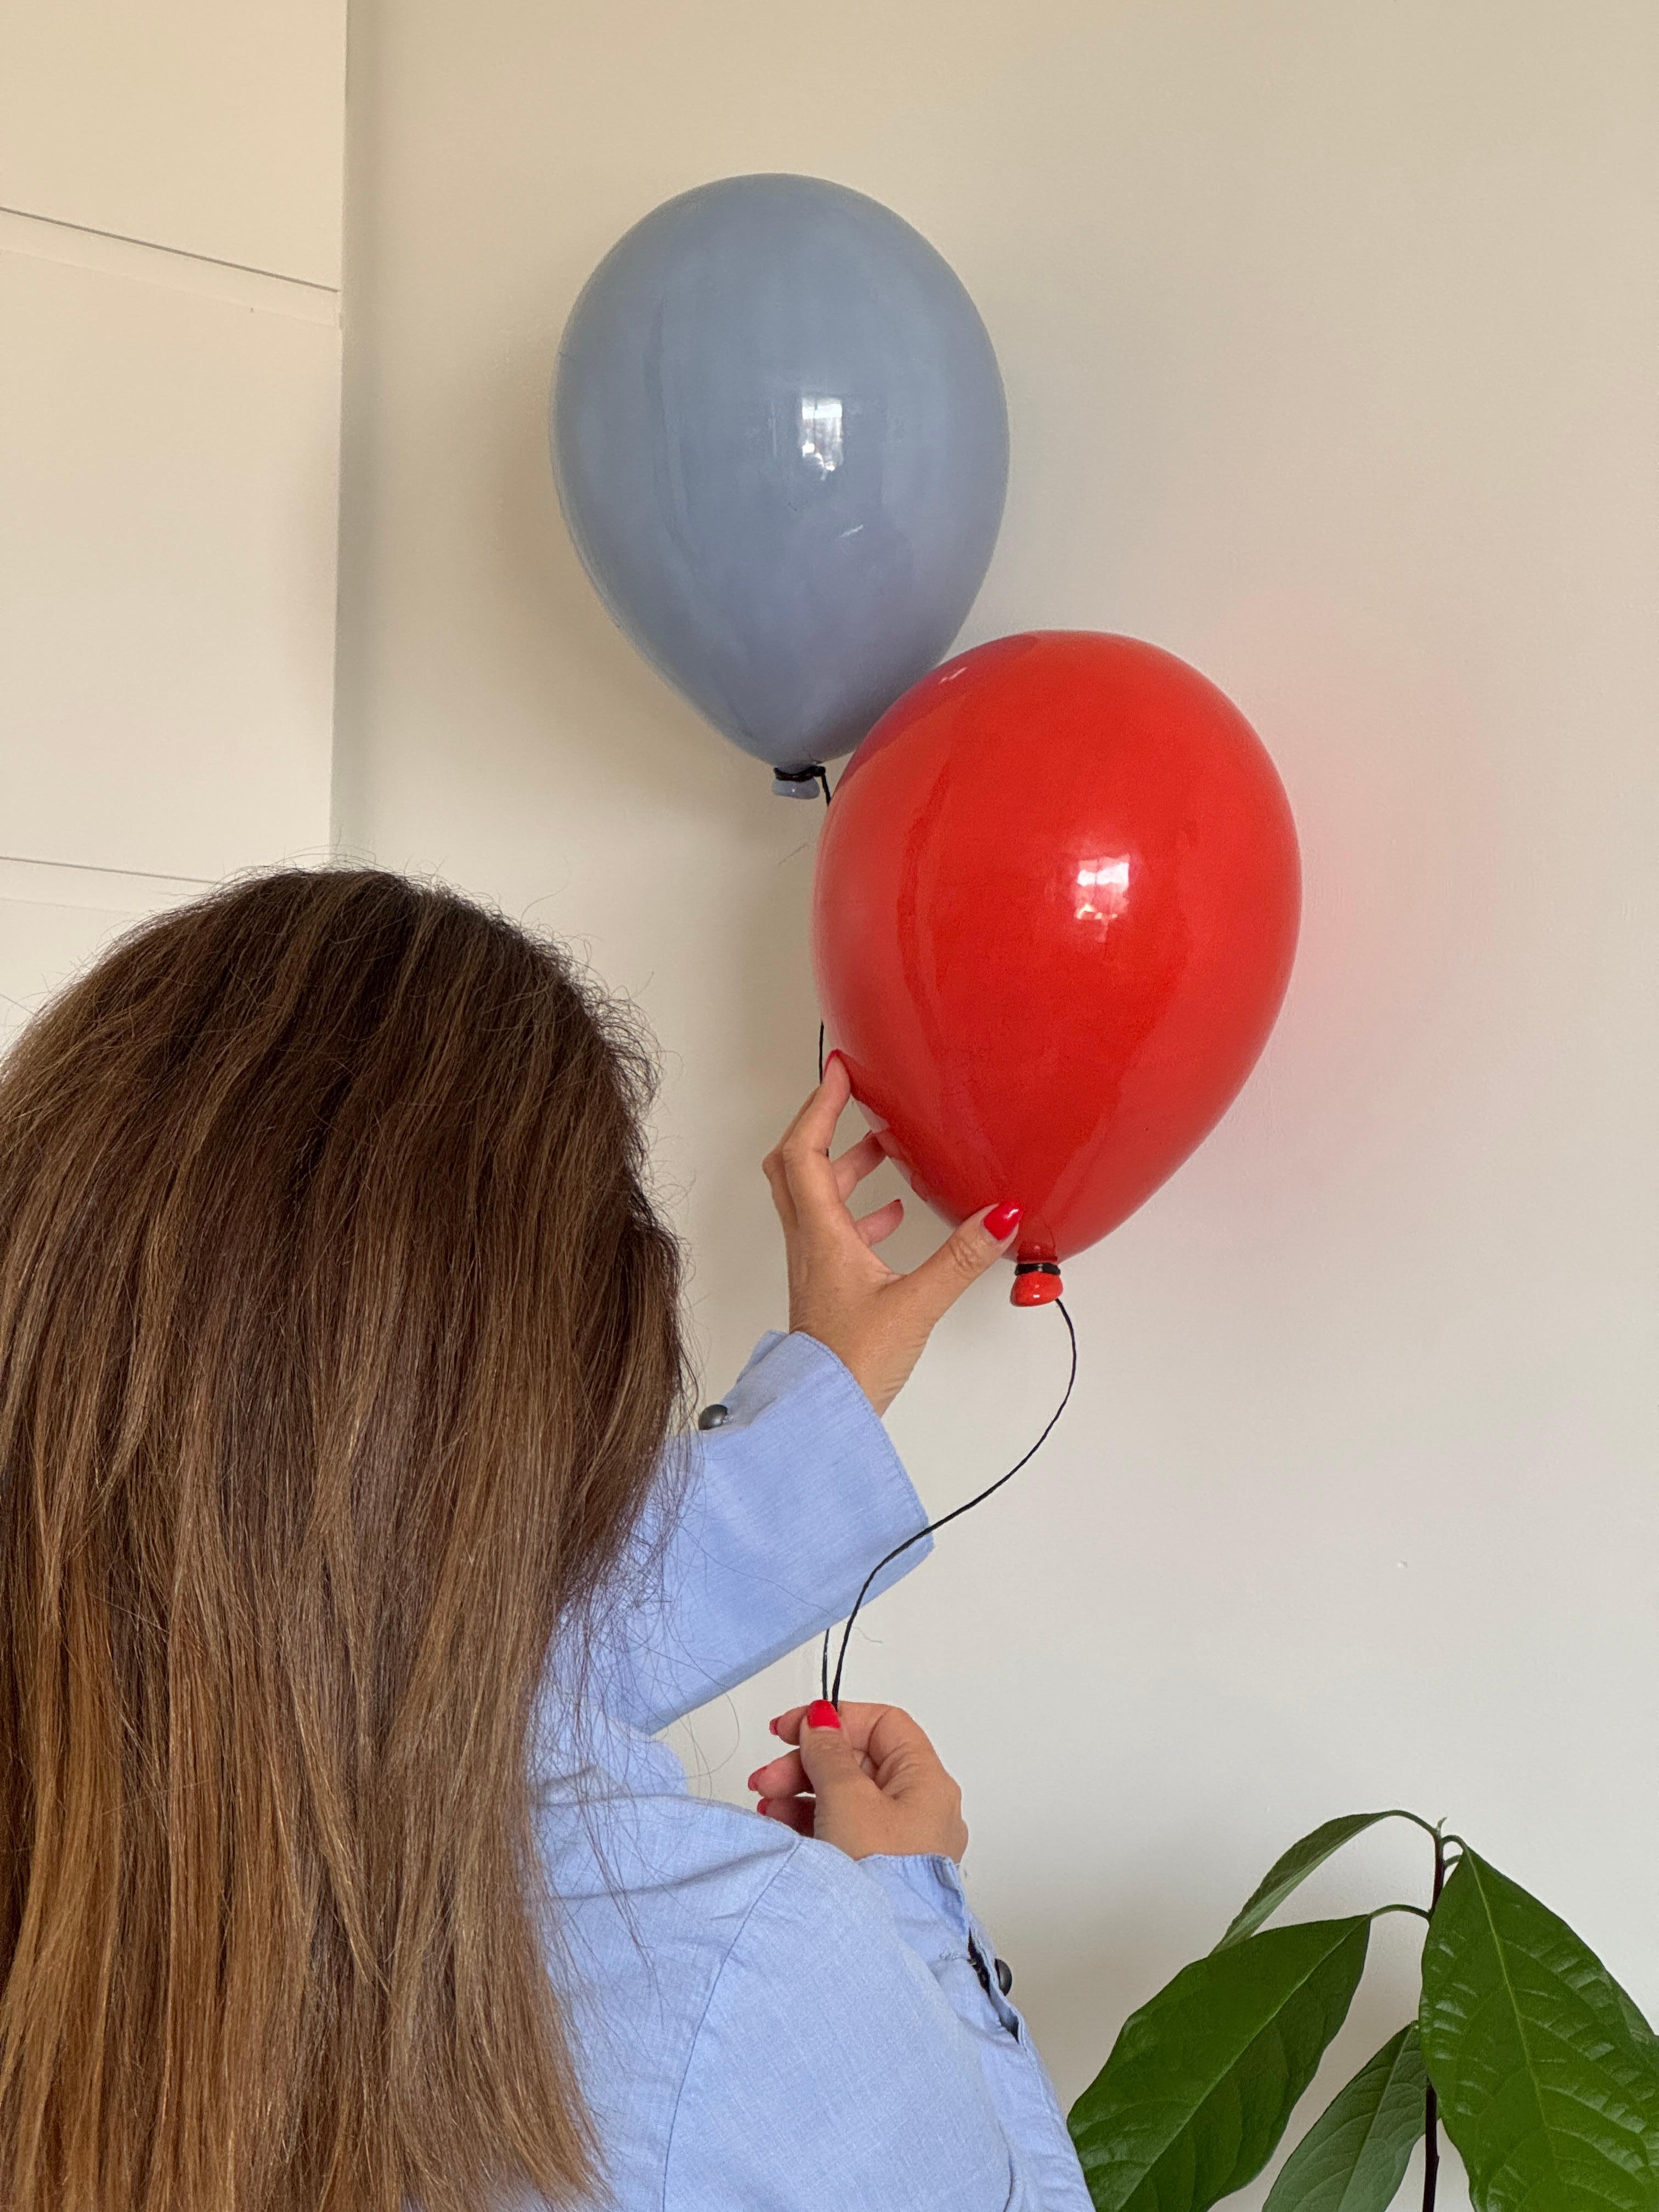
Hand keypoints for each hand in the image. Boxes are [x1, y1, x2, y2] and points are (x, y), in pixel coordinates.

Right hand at [748, 1699, 969, 1862]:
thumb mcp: (846, 1798)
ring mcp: (901, 1844)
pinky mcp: (880, 1872)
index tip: (792, 1728)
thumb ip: (829, 1752)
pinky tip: (782, 1830)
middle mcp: (920, 1810)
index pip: (882, 1725)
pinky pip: (843, 1831)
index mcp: (927, 1783)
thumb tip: (822, 1720)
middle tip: (767, 1777)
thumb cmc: (878, 1879)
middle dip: (808, 1763)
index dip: (835, 1720)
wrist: (881, 1956)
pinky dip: (811, 1824)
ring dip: (801, 1794)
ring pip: (846, 1797)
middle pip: (859, 1762)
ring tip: (768, 1807)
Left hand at [761, 1054, 1020, 1414]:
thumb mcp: (916, 1304)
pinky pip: (835, 1233)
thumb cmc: (852, 1364)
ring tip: (884, 1151)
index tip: (838, 1071)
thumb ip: (961, 1258)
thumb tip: (1001, 1214)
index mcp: (821, 1235)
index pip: (804, 1151)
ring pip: (816, 1200)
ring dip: (844, 1167)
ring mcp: (816, 1268)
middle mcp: (810, 1245)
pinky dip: (860, 1213)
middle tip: (853, 1099)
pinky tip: (893, 1219)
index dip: (818, 1105)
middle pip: (796, 1167)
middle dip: (822, 1125)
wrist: (822, 1416)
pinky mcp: (829, 1289)